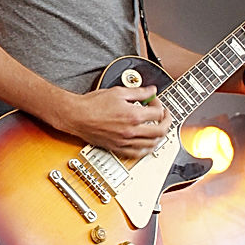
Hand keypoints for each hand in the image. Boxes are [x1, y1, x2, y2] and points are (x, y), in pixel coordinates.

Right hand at [56, 84, 170, 158]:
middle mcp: (131, 131)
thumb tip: (151, 90)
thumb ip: (138, 91)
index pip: (157, 112)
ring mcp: (125, 141)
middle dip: (167, 121)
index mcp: (132, 115)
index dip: (159, 104)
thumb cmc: (92, 104)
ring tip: (159, 129)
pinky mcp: (118, 148)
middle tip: (165, 115)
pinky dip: (147, 149)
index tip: (154, 101)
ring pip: (152, 144)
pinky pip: (138, 154)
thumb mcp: (118, 92)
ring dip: (160, 136)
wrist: (77, 116)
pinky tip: (148, 144)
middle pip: (160, 130)